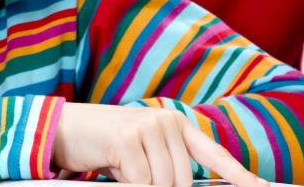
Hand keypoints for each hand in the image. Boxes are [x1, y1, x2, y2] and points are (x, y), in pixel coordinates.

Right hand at [52, 102, 266, 186]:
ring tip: (120, 168)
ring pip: (163, 185)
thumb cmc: (103, 146)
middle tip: (134, 176)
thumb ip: (167, 168)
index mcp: (176, 125)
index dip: (240, 175)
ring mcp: (148, 127)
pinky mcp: (127, 139)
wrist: (63, 128)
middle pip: (183, 182)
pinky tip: (113, 168)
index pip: (215, 154)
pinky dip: (129, 185)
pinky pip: (141, 183)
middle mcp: (167, 122)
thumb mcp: (142, 154)